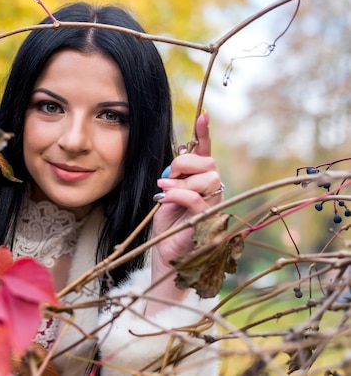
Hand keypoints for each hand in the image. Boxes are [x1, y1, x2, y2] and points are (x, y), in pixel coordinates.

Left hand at [146, 111, 222, 310]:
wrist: (164, 261)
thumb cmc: (166, 230)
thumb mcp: (166, 197)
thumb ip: (173, 178)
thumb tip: (174, 162)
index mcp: (201, 184)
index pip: (206, 154)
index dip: (205, 134)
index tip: (204, 114)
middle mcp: (212, 194)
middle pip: (209, 163)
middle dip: (185, 162)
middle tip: (166, 177)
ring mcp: (213, 208)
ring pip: (209, 178)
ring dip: (181, 180)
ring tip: (163, 190)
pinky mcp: (207, 223)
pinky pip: (199, 199)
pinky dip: (180, 193)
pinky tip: (165, 198)